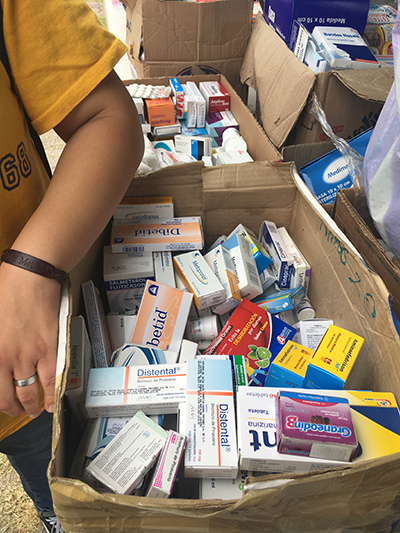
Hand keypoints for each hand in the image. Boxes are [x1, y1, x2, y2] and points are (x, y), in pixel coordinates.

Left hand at [0, 262, 60, 417]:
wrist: (30, 276)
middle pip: (9, 396)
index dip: (0, 403)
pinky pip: (51, 380)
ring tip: (35, 410)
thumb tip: (0, 361)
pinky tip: (51, 402)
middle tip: (17, 410)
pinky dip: (52, 395)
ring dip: (32, 406)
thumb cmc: (6, 291)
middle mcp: (8, 359)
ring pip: (31, 392)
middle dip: (14, 408)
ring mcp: (30, 355)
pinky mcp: (50, 348)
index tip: (3, 404)